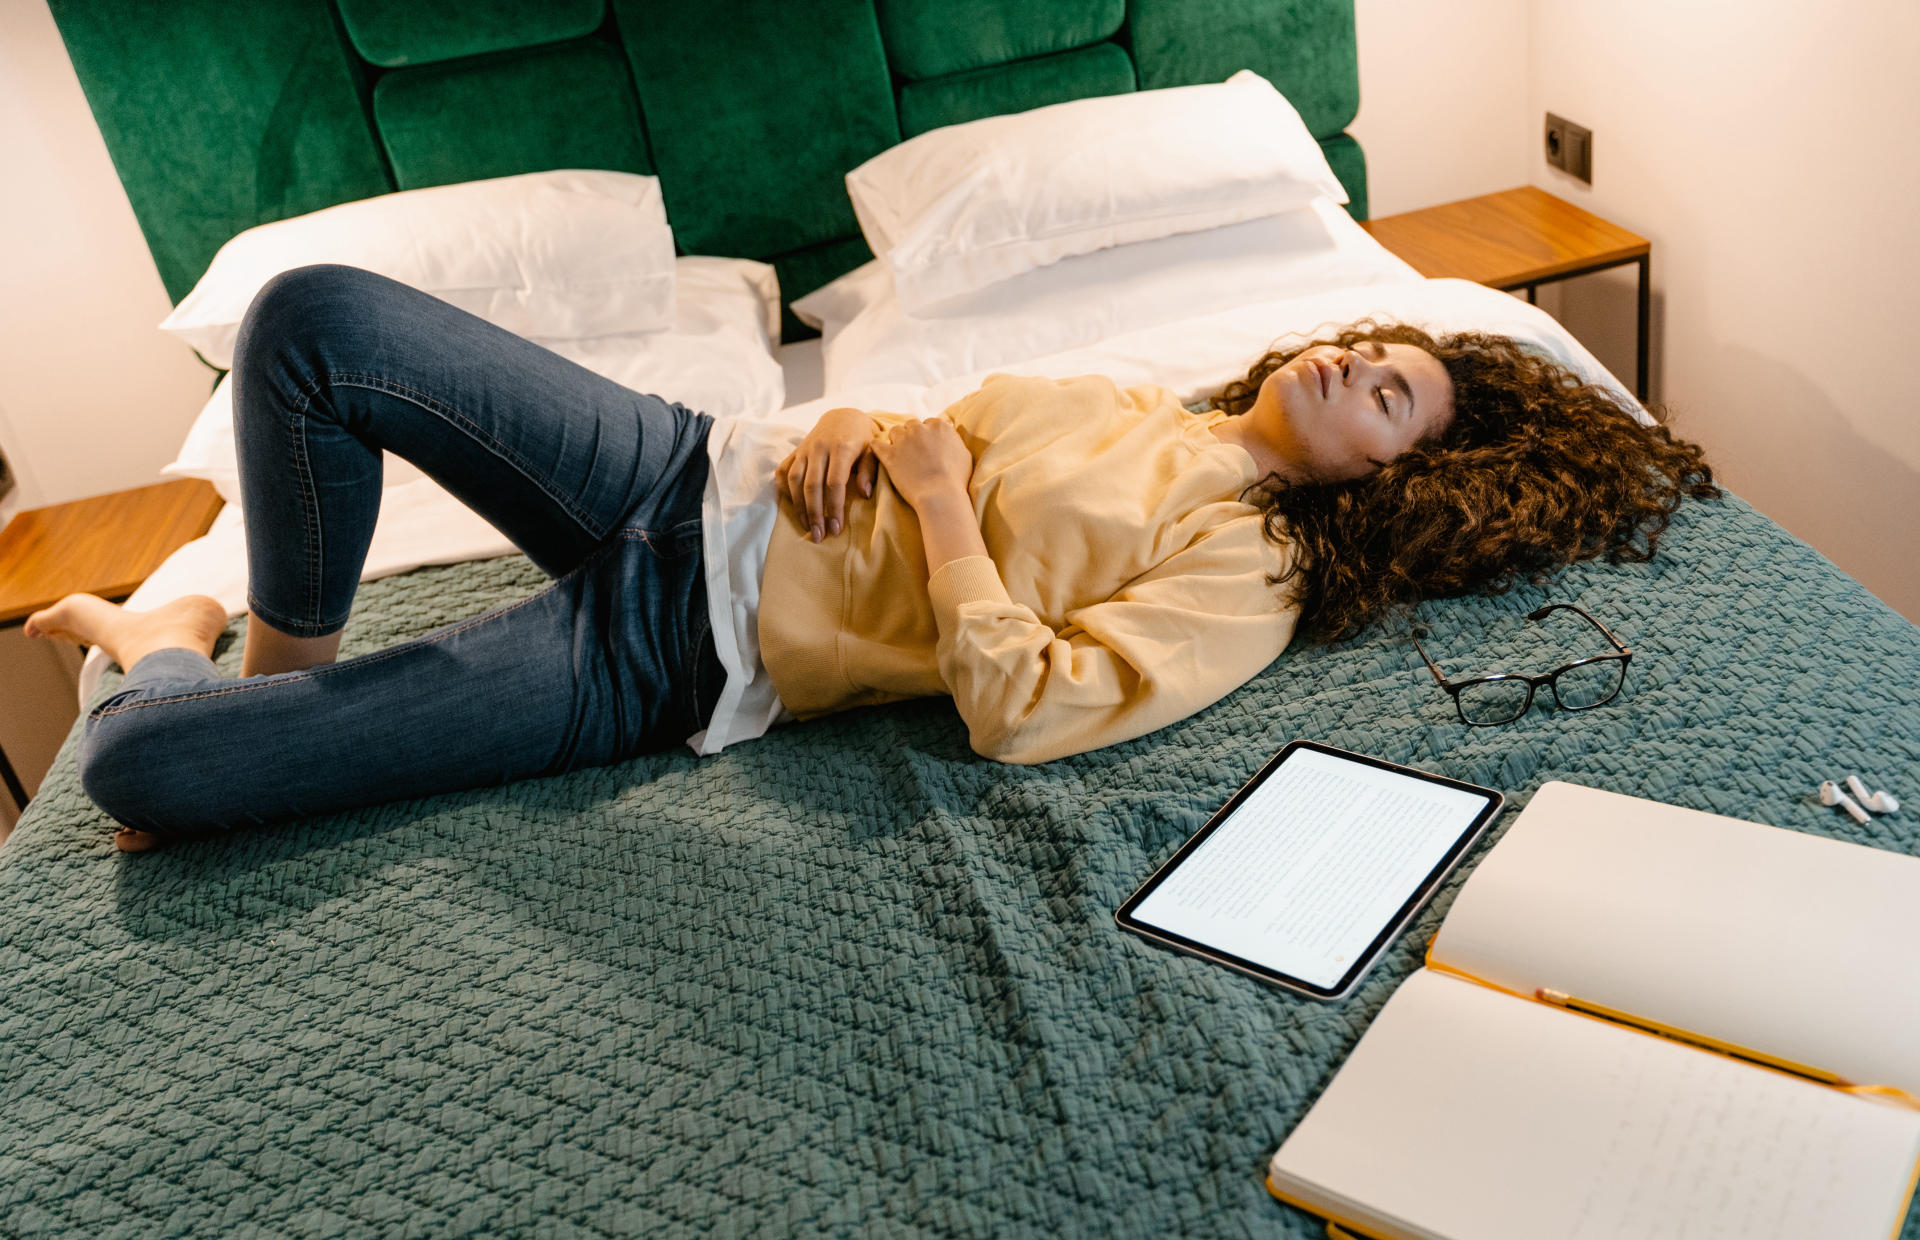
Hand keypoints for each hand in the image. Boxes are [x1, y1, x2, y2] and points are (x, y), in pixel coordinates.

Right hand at [775, 406, 879, 540]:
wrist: (843, 416)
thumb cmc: (862, 438)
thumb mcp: (873, 450)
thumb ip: (870, 471)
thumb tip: (864, 494)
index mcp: (841, 448)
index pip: (834, 483)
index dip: (834, 507)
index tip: (836, 528)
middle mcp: (819, 448)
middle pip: (812, 485)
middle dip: (814, 513)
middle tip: (819, 536)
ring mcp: (804, 449)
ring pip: (795, 480)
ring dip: (799, 506)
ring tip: (807, 526)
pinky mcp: (795, 451)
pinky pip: (783, 471)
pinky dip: (784, 489)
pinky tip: (792, 505)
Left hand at [871, 417, 973, 510]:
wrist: (941, 495)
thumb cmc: (956, 479)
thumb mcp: (964, 454)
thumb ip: (954, 439)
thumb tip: (950, 430)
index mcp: (939, 426)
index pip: (929, 424)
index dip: (928, 436)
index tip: (928, 446)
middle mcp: (920, 429)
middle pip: (911, 426)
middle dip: (912, 436)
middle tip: (914, 451)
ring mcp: (903, 441)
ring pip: (894, 432)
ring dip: (896, 441)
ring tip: (899, 454)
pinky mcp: (889, 454)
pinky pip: (877, 444)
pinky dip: (877, 447)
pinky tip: (879, 451)